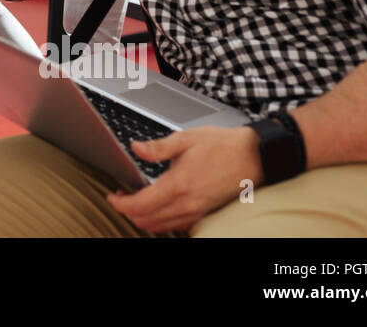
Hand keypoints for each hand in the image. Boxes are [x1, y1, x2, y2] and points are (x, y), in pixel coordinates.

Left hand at [105, 126, 262, 233]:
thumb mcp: (186, 139)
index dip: (120, 203)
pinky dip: (160, 220)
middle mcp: (187, 204)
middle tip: (120, 197)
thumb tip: (135, 148)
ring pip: (160, 226)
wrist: (254, 158)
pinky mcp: (204, 214)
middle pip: (146, 221)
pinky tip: (157, 205)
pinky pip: (175, 225)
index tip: (112, 195)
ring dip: (143, 217)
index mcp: (178, 185)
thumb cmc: (223, 146)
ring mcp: (197, 212)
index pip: (140, 205)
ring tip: (135, 201)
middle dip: (127, 211)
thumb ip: (158, 147)